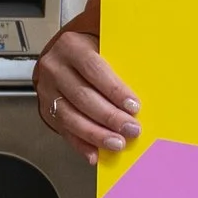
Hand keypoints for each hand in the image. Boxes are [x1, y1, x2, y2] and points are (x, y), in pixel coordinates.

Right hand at [35, 26, 142, 164]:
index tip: (134, 106)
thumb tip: (150, 73)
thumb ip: (120, 56)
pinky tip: (95, 154)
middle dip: (109, 117)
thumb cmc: (91, 50)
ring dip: (96, 134)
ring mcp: (48, 91)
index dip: (115, 90)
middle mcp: (55, 68)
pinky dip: (80, 145)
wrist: (62, 54)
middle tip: (131, 129)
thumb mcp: (103, 43)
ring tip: (117, 143)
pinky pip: (64, 131)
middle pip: (83, 97)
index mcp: (72, 47)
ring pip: (71, 117)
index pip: (94, 70)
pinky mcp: (47, 110)